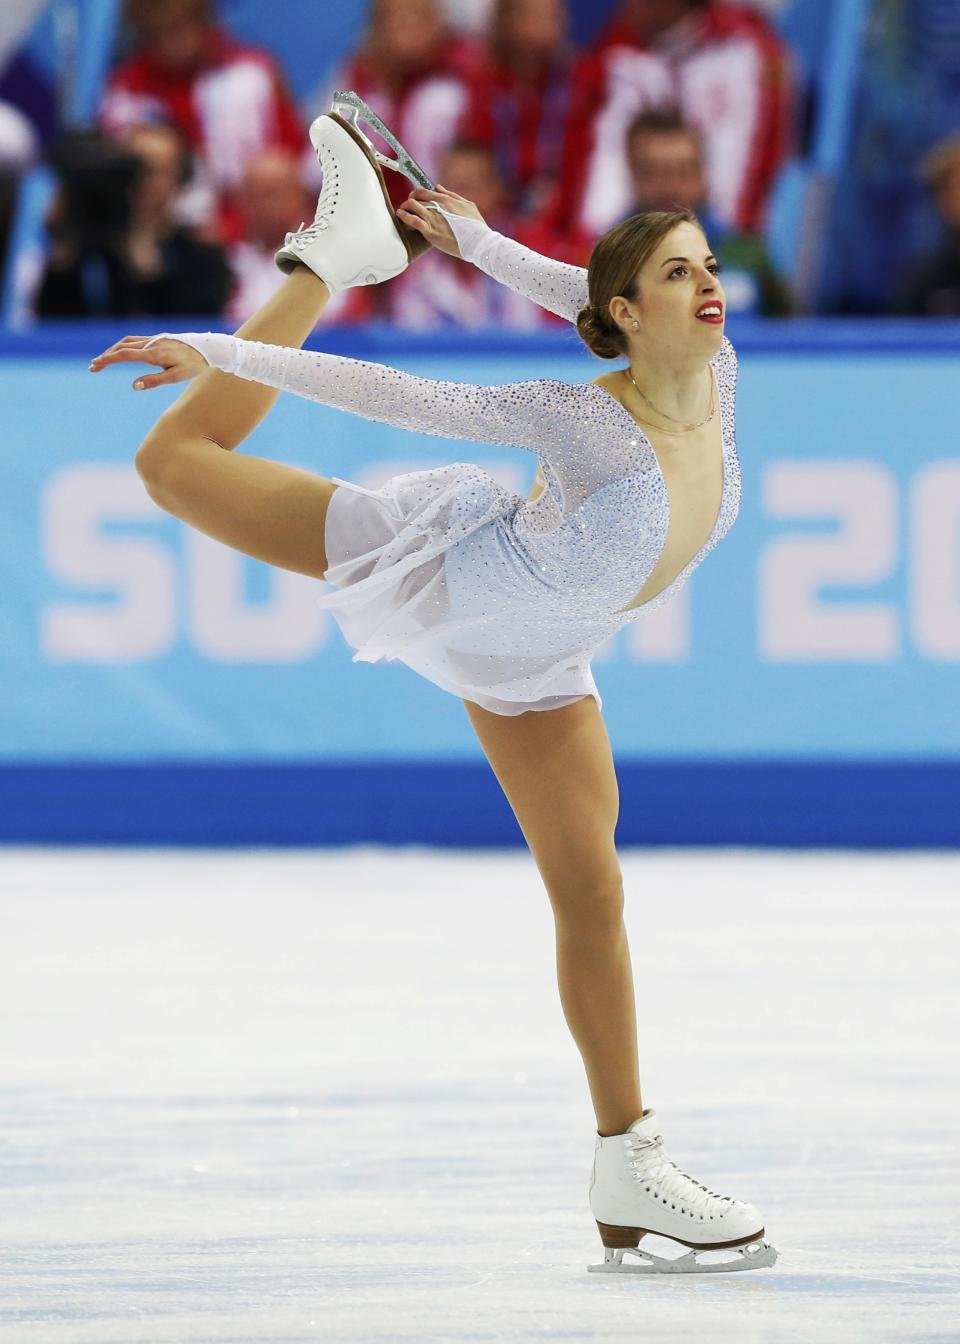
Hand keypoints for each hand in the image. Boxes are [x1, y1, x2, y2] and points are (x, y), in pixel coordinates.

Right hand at [87, 335, 208, 389]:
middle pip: (121, 347)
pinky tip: (121, 352)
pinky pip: (136, 340)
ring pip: (127, 342)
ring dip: (113, 350)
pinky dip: (124, 346)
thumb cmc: (194, 365)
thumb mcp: (176, 377)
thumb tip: (133, 386)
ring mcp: (154, 339)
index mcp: (154, 354)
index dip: (108, 360)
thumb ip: (154, 381)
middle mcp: (152, 343)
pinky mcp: (158, 338)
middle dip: (106, 357)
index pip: (125, 355)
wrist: (209, 348)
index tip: (95, 366)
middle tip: (93, 367)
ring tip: (103, 360)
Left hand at [396, 185, 486, 258]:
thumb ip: (451, 195)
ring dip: (404, 207)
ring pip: (411, 205)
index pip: (424, 191)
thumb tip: (438, 187)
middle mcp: (438, 206)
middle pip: (416, 197)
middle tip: (408, 206)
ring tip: (402, 211)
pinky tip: (401, 215)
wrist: (478, 242)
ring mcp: (433, 218)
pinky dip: (404, 216)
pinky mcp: (430, 232)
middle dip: (409, 200)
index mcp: (446, 200)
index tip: (414, 197)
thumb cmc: (476, 225)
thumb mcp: (467, 205)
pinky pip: (412, 220)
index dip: (416, 193)